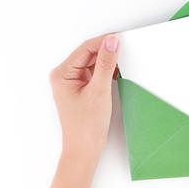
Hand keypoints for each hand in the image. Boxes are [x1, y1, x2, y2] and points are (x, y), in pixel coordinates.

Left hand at [37, 34, 118, 187]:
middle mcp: (65, 76)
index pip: (85, 49)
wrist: (85, 150)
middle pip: (89, 54)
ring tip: (124, 60)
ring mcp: (73, 83)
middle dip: (107, 51)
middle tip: (126, 47)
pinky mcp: (82, 90)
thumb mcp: (99, 91)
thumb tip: (111, 42)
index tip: (121, 37)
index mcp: (62, 74)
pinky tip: (118, 72)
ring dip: (108, 61)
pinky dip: (107, 71)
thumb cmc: (86, 126)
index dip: (104, 41)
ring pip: (93, 64)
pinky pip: (96, 74)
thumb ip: (106, 64)